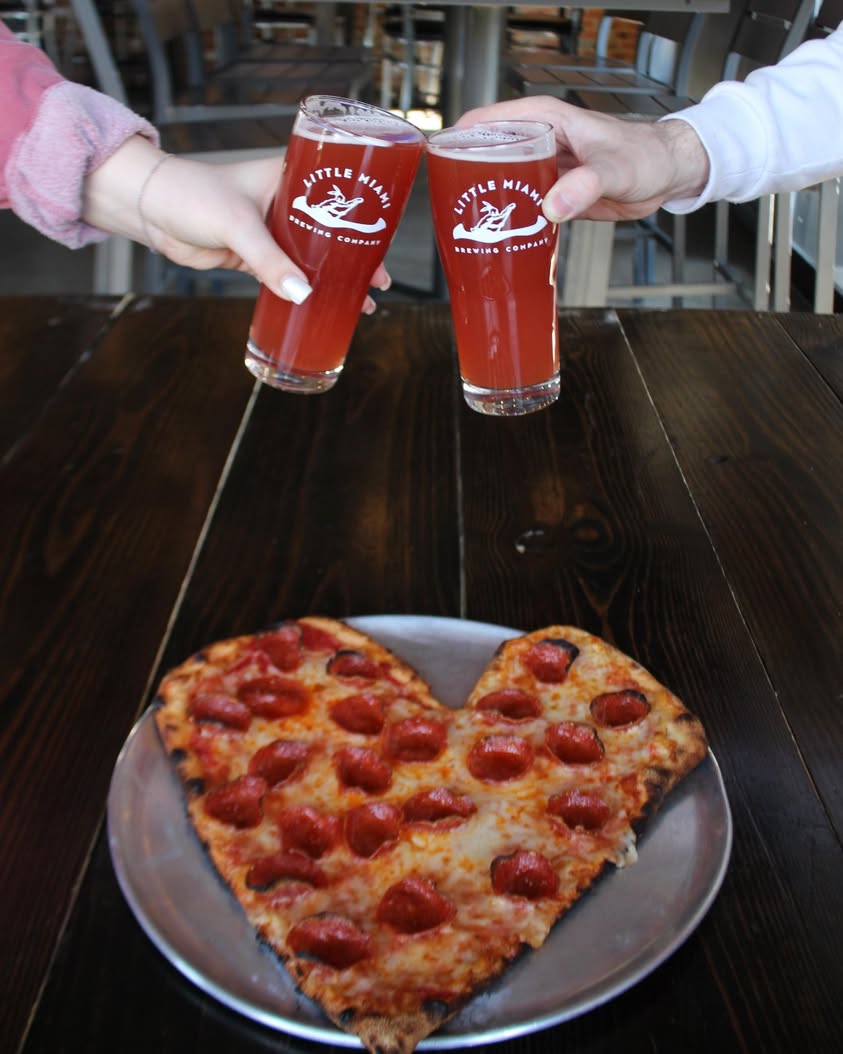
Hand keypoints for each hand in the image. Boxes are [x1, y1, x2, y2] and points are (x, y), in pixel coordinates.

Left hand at [82, 136, 389, 310]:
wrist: (152, 209)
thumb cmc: (193, 195)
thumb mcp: (237, 224)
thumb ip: (268, 260)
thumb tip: (302, 295)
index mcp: (291, 177)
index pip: (340, 196)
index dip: (364, 222)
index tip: (382, 247)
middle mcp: (288, 203)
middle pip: (334, 233)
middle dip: (357, 258)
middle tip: (378, 284)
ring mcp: (273, 231)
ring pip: (314, 258)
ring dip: (334, 280)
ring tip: (361, 303)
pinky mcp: (256, 256)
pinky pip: (289, 275)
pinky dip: (305, 291)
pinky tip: (322, 306)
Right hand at [456, 97, 710, 222]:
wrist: (665, 175)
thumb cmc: (644, 155)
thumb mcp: (612, 168)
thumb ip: (583, 185)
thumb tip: (551, 207)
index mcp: (543, 120)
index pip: (484, 122)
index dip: (456, 141)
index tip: (438, 167)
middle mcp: (537, 140)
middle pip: (484, 154)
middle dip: (463, 179)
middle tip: (449, 209)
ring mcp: (542, 168)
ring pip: (500, 180)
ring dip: (484, 203)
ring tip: (466, 227)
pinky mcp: (551, 193)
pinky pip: (519, 203)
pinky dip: (507, 219)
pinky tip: (497, 237)